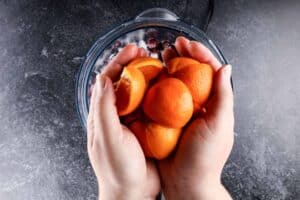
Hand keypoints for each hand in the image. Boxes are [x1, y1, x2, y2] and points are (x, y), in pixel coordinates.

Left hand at [87, 44, 159, 199]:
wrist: (133, 192)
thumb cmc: (117, 169)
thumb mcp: (108, 138)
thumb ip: (104, 109)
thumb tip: (102, 79)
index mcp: (102, 115)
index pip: (108, 81)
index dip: (119, 62)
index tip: (132, 49)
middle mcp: (116, 115)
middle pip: (123, 82)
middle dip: (132, 64)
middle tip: (146, 51)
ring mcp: (131, 121)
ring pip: (138, 92)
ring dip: (146, 76)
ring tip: (158, 64)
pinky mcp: (145, 128)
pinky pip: (151, 106)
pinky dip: (157, 93)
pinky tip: (168, 88)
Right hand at [159, 37, 233, 199]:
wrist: (186, 182)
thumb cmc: (206, 157)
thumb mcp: (220, 124)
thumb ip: (223, 96)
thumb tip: (225, 67)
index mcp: (212, 103)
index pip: (209, 71)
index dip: (200, 54)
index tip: (188, 44)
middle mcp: (196, 104)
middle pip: (190, 73)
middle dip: (182, 57)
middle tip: (172, 45)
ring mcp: (179, 111)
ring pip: (174, 83)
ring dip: (168, 67)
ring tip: (160, 55)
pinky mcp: (164, 119)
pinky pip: (159, 98)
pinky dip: (155, 85)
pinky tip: (148, 77)